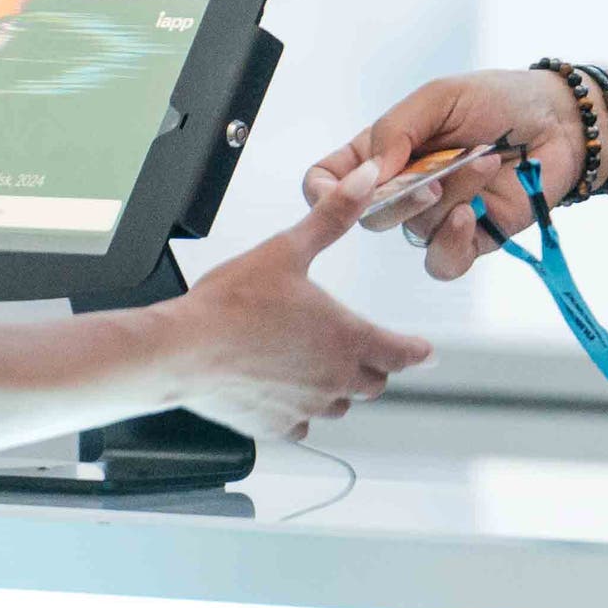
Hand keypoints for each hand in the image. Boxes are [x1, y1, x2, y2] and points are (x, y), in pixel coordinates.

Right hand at [164, 171, 436, 441]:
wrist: (182, 349)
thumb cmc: (232, 303)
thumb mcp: (288, 249)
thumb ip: (333, 216)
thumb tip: (365, 180)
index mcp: (346, 337)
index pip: (401, 352)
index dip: (415, 350)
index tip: (425, 352)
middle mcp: (333, 378)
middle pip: (374, 381)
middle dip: (375, 365)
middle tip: (369, 351)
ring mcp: (305, 407)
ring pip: (341, 405)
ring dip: (340, 389)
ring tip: (324, 368)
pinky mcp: (274, 425)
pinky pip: (303, 427)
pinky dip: (302, 413)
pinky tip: (286, 393)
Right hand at [302, 67, 587, 281]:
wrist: (560, 121)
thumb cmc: (499, 99)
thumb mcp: (440, 98)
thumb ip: (396, 130)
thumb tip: (370, 173)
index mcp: (385, 150)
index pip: (330, 180)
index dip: (324, 192)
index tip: (338, 191)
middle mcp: (404, 188)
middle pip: (370, 215)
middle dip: (401, 197)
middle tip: (436, 172)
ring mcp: (436, 216)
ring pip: (413, 231)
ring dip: (450, 197)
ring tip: (488, 161)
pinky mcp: (470, 239)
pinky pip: (441, 261)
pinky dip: (451, 241)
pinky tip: (471, 215)